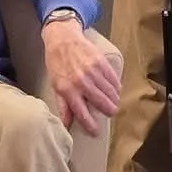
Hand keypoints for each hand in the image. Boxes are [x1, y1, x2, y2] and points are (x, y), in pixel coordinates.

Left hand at [40, 19, 120, 134]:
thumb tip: (66, 124)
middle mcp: (81, 83)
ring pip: (110, 92)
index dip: (91, 126)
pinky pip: (113, 79)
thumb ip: (63, 106)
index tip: (96, 132)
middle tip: (111, 113)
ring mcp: (93, 72)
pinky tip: (115, 89)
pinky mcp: (101, 63)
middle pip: (101, 103)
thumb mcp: (55, 85)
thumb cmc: (57, 63)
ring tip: (114, 102)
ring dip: (114, 99)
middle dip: (109, 111)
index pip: (82, 114)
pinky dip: (116, 86)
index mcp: (68, 91)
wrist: (62, 39)